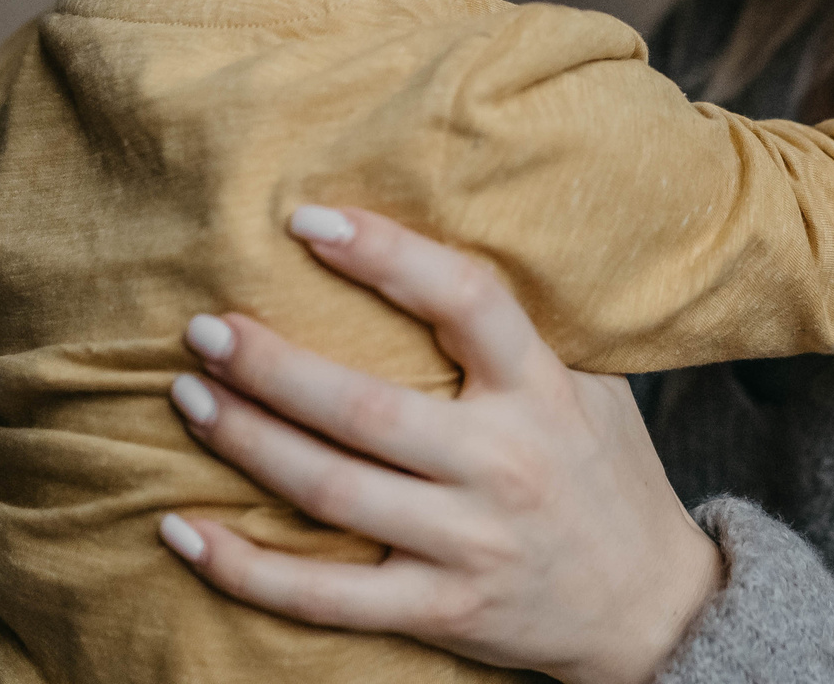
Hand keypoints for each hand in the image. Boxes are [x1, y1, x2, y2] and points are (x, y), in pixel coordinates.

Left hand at [162, 208, 721, 683]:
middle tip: (204, 327)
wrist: (652, 608)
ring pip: (331, 492)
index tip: (309, 220)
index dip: (385, 254)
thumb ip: (521, 330)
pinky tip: (182, 530)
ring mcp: (468, 544)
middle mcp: (504, 464)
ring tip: (187, 395)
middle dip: (273, 365)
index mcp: (543, 391)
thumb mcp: (591, 385)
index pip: (465, 301)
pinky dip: (244, 569)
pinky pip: (322, 599)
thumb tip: (426, 240)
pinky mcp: (438, 612)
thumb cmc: (605, 473)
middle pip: (366, 409)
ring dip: (247, 441)